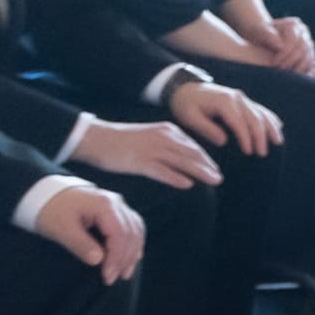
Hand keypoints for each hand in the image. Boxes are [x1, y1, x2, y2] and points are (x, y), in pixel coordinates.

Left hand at [34, 183, 144, 283]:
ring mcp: (117, 205)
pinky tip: (131, 257)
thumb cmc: (51, 211)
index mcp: (104, 204)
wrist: (44, 194)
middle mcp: (116, 203)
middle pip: (131, 233)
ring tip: (125, 273)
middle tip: (113, 279)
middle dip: (124, 258)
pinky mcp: (115, 210)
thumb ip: (80, 244)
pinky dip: (133, 243)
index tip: (107, 276)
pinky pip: (133, 227)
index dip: (116, 258)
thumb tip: (99, 261)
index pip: (119, 234)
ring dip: (132, 253)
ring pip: (136, 230)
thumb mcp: (61, 229)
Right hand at [73, 119, 219, 190]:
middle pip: (191, 154)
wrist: (96, 137)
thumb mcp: (150, 136)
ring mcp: (151, 149)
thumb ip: (166, 144)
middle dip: (207, 166)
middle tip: (219, 178)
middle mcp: (162, 138)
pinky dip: (176, 177)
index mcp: (167, 130)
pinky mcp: (139, 161)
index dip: (206, 159)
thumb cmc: (121, 140)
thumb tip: (182, 157)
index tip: (215, 169)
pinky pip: (162, 170)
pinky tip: (188, 184)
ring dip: (199, 172)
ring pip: (182, 161)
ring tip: (213, 181)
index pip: (192, 146)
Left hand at [169, 78, 281, 156]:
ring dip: (270, 127)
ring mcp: (242, 97)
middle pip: (255, 118)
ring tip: (278, 142)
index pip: (239, 122)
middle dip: (261, 136)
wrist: (185, 88)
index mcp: (224, 101)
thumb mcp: (189, 117)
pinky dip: (270, 118)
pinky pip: (260, 109)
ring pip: (261, 112)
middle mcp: (237, 97)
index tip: (248, 152)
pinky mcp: (243, 100)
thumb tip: (224, 141)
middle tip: (263, 153)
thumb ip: (206, 129)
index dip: (245, 138)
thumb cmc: (186, 104)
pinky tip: (278, 126)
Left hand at [262, 16, 314, 76]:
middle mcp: (303, 32)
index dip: (285, 52)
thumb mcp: (258, 31)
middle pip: (303, 47)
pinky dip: (303, 69)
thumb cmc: (258, 34)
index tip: (274, 62)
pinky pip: (310, 62)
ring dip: (298, 66)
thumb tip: (280, 46)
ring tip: (286, 74)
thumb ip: (267, 35)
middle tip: (279, 70)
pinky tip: (292, 74)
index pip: (294, 38)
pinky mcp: (309, 53)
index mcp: (293, 24)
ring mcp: (308, 42)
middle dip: (291, 60)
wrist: (262, 40)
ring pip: (309, 55)